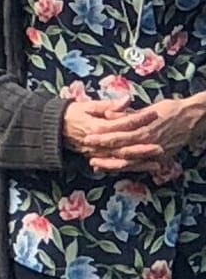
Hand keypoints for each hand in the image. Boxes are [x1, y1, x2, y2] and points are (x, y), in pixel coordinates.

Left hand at [75, 94, 205, 170]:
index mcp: (142, 126)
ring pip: (129, 161)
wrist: (192, 118)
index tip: (87, 136)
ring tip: (96, 165)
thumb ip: (126, 114)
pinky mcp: (160, 158)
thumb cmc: (168, 109)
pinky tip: (114, 170)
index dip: (101, 136)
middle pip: (120, 149)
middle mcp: (147, 140)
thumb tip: (108, 114)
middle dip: (103, 153)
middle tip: (88, 154)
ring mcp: (154, 151)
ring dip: (111, 164)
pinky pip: (141, 165)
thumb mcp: (146, 108)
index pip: (117, 132)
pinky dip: (127, 168)